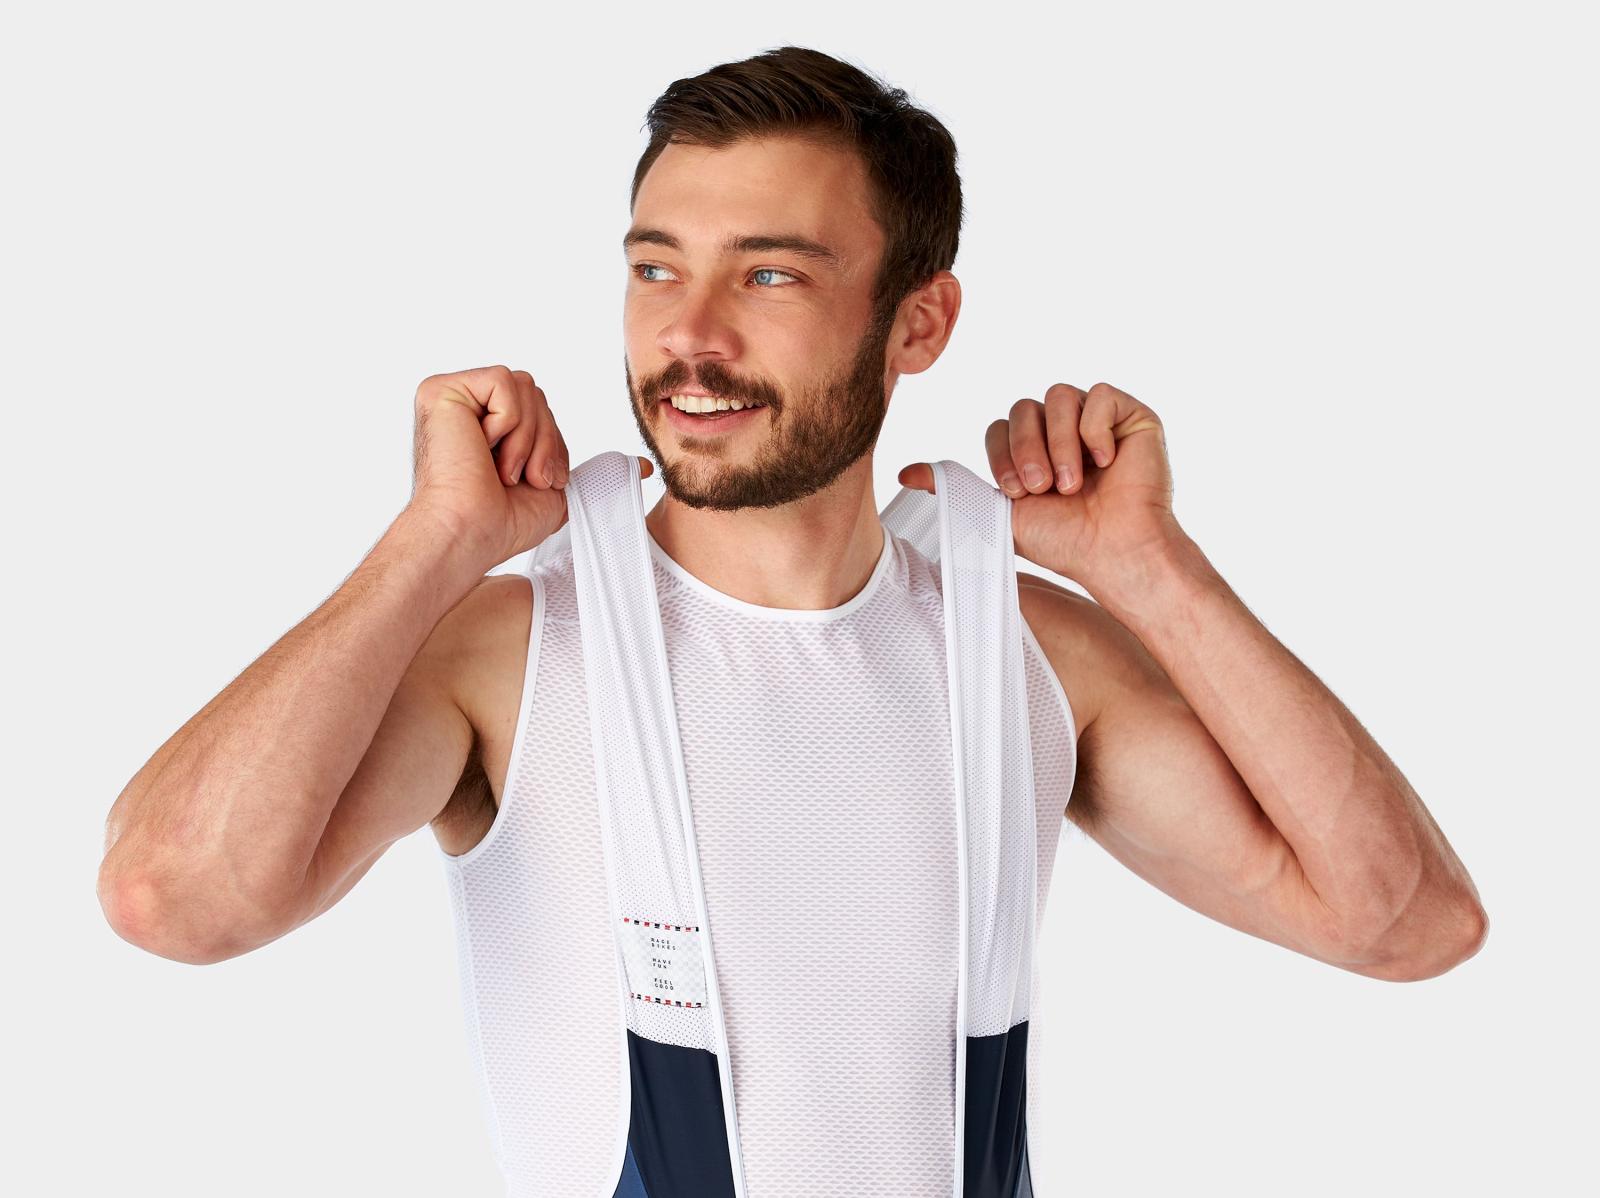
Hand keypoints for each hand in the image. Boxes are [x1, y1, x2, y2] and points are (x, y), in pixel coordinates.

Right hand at [405, 364, 652, 566]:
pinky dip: (508, 423)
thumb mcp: (556, 490)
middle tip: (523, 478)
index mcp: (488, 427)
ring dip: (528, 437)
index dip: (550, 444)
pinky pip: (502, 381)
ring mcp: (451, 397)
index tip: (533, 481)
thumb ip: (591, 470)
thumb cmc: (503, 523)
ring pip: (524, 386)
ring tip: (503, 470)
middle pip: (535, 393)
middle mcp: (467, 408)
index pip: (540, 411)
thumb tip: (643, 467)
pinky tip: (483, 451)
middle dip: (543, 440)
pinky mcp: (440, 390)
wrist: (470, 534)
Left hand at [897, 381, 1178, 588]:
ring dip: (1058, 443)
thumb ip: (954, 488)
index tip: (1017, 493)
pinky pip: (1100, 395)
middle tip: (1041, 488)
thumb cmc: (1065, 542)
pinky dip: (1095, 430)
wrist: (1115, 552)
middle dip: (1026, 449)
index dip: (1003, 454)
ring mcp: (1097, 422)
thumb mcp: (998, 515)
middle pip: (1025, 408)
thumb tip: (904, 474)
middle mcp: (1062, 431)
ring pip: (1059, 396)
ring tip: (1071, 483)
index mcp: (1032, 450)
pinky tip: (1105, 463)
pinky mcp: (1131, 417)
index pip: (1002, 425)